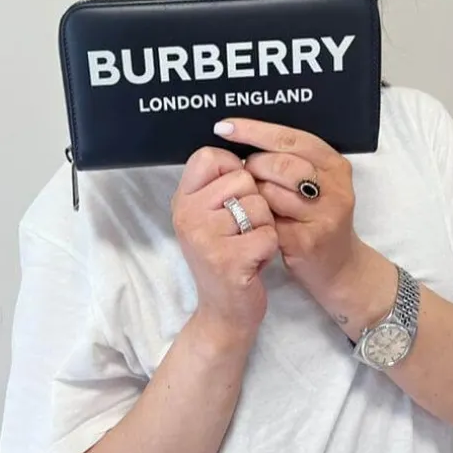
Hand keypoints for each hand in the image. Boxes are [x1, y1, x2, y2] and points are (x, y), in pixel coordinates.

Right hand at [171, 145, 278, 342]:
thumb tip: (238, 139)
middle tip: (242, 230)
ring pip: (259, 205)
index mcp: (182, 199)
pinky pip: (268, 233)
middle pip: (242, 179)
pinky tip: (255, 261)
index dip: (232, 168)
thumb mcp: (209, 217)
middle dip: (254, 204)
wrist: (224, 312)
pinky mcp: (228, 260)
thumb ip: (216, 183)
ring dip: (263, 226)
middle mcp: (187, 215)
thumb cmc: (226, 256)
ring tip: (248, 245)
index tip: (234, 194)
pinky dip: (269, 247)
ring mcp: (205, 238)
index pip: (209, 155)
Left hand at [213, 118, 362, 299]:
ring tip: (251, 199)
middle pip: (281, 163)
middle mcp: (335, 188)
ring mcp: (323, 215)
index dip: (254, 130)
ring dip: (252, 194)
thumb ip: (289, 159)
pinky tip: (252, 219)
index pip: (290, 138)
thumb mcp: (314, 183)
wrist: (338, 267)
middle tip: (242, 174)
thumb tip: (240, 134)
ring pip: (271, 192)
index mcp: (335, 165)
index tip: (224, 126)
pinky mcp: (307, 241)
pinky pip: (267, 221)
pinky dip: (255, 218)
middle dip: (253, 166)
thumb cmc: (316, 217)